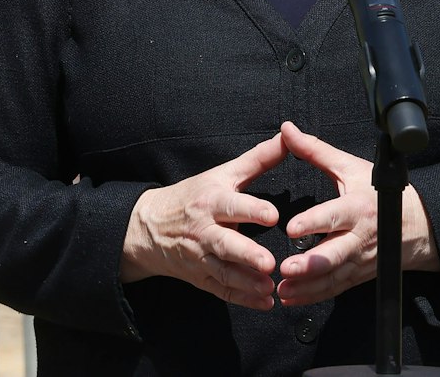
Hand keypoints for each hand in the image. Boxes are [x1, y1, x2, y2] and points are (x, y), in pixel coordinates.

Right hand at [121, 132, 285, 309]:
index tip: (272, 215)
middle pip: (225, 243)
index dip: (251, 210)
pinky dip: (243, 299)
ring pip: (224, 272)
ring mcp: (200, 257)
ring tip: (270, 288)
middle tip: (269, 263)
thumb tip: (288, 137)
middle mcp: (204, 230)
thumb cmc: (194, 195)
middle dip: (246, 254)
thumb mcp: (222, 174)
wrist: (150, 226)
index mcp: (211, 201)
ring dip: (247, 282)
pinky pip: (222, 290)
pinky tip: (265, 302)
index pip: (232, 206)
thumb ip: (258, 159)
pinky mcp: (201, 277)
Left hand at [275, 122, 438, 307]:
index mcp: (357, 207)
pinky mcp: (358, 276)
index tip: (292, 228)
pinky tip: (291, 298)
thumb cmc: (379, 193)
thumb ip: (315, 150)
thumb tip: (287, 130)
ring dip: (307, 285)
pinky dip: (313, 295)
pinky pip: (335, 289)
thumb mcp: (350, 167)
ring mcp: (360, 260)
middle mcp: (360, 237)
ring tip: (282, 289)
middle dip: (311, 264)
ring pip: (333, 277)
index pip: (334, 216)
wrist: (418, 226)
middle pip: (336, 254)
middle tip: (286, 268)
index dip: (314, 222)